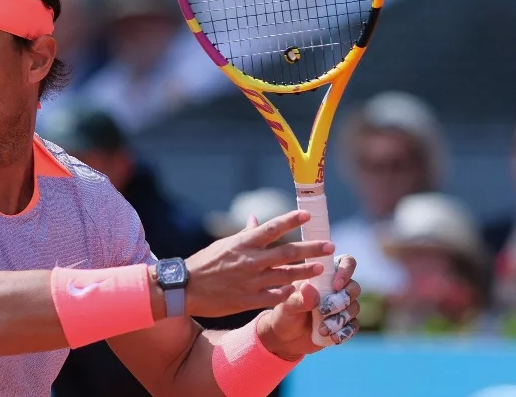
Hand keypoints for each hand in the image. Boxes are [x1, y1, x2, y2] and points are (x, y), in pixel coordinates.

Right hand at [172, 211, 334, 317]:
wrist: (185, 288)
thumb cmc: (204, 263)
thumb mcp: (224, 244)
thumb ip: (244, 234)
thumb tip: (255, 219)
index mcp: (243, 243)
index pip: (272, 228)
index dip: (291, 220)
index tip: (308, 216)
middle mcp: (250, 260)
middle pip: (287, 253)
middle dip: (311, 249)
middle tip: (330, 246)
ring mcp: (251, 281)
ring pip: (286, 275)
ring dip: (306, 272)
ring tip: (321, 268)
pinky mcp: (248, 300)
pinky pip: (274, 296)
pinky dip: (288, 293)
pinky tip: (300, 291)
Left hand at [256, 254, 361, 359]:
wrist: (286, 339)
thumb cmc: (284, 314)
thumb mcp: (287, 307)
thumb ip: (298, 298)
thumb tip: (308, 288)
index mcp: (323, 275)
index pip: (345, 262)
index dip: (346, 271)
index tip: (335, 285)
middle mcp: (336, 289)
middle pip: (354, 287)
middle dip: (342, 300)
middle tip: (324, 311)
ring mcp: (343, 307)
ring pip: (354, 307)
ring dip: (340, 319)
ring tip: (322, 329)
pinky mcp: (345, 324)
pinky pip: (353, 326)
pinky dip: (344, 332)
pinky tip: (332, 337)